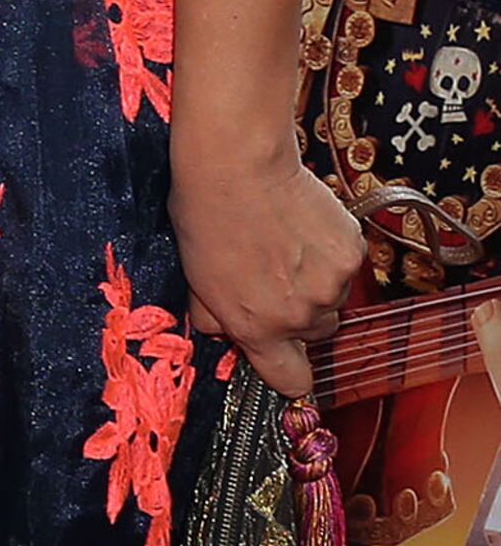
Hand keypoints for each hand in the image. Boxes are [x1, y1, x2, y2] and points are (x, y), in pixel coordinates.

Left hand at [171, 133, 363, 399]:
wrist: (236, 165)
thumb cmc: (204, 214)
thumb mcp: (194, 272)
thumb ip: (211, 311)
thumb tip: (218, 331)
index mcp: (257, 328)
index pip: (292, 380)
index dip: (290, 370)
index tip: (286, 356)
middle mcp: (299, 315)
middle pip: (316, 332)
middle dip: (299, 312)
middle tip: (275, 273)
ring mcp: (331, 285)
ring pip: (334, 297)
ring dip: (317, 279)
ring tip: (285, 242)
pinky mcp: (351, 253)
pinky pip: (347, 264)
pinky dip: (331, 249)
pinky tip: (303, 224)